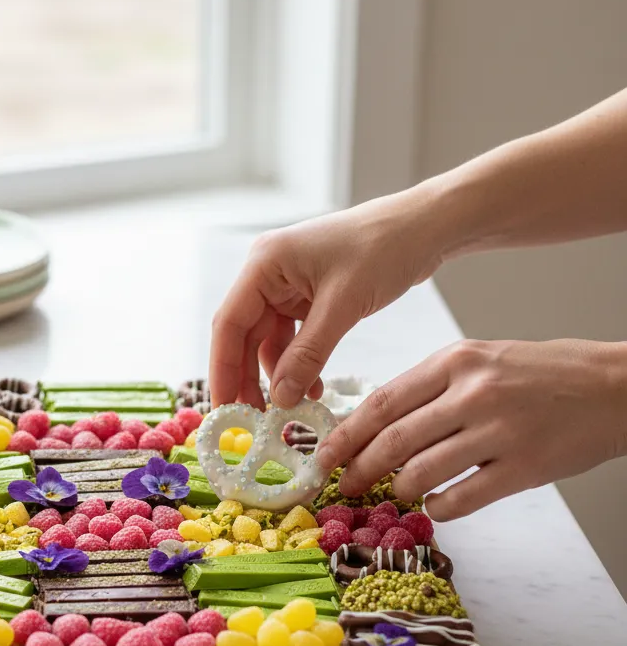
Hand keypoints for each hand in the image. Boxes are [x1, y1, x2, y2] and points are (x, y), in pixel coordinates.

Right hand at [209, 188, 445, 409]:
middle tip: (252, 419)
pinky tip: (313, 387)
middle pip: (244, 335)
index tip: (224, 408)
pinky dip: (300, 363)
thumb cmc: (384, 248)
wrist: (424, 227)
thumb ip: (308, 354)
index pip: (229, 323)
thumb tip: (280, 398)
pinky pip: (293, 337)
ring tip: (292, 406)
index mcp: (264, 263)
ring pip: (268, 340)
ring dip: (278, 374)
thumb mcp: (343, 305)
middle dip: (247, 377)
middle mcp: (268, 273)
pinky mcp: (308, 296)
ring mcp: (288, 285)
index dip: (222, 369)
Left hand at [316, 338, 626, 519]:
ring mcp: (500, 430)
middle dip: (359, 468)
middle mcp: (473, 393)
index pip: (382, 402)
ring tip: (395, 492)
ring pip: (422, 471)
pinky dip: (439, 506)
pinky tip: (436, 504)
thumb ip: (430, 388)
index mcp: (455, 361)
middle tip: (344, 485)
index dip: (346, 434)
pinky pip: (462, 498)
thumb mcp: (479, 360)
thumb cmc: (540, 373)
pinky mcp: (524, 467)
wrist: (614, 387)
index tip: (323, 455)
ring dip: (398, 488)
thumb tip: (375, 425)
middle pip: (393, 440)